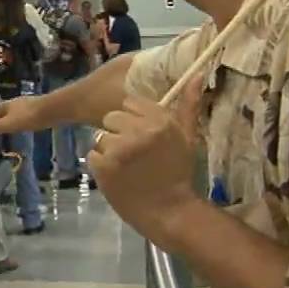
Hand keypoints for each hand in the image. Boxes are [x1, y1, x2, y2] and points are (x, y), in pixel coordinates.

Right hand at [0, 95, 45, 137]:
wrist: (54, 110)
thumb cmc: (29, 117)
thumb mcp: (8, 125)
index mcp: (6, 104)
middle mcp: (16, 102)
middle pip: (5, 109)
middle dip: (1, 116)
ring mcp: (29, 104)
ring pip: (17, 111)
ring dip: (13, 117)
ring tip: (10, 127)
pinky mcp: (40, 109)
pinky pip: (27, 114)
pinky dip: (24, 119)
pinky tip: (26, 125)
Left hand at [89, 75, 206, 249]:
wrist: (170, 212)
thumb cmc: (178, 174)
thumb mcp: (187, 137)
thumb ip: (188, 105)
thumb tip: (196, 75)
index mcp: (160, 120)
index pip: (129, 103)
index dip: (132, 119)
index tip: (140, 136)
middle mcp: (139, 130)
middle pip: (110, 118)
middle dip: (118, 134)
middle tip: (133, 155)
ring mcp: (119, 148)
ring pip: (99, 137)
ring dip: (108, 151)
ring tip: (127, 168)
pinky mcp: (103, 165)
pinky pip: (91, 156)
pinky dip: (100, 167)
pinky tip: (117, 177)